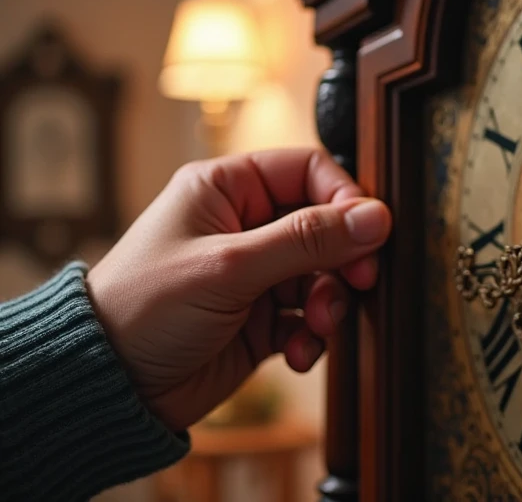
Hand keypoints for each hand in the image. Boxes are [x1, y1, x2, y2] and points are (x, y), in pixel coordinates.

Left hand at [85, 149, 391, 431]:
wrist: (110, 387)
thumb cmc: (145, 309)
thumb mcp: (230, 267)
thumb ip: (307, 240)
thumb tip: (376, 218)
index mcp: (226, 189)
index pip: (308, 170)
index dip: (344, 198)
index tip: (368, 233)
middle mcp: (243, 225)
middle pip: (324, 225)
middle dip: (343, 258)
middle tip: (359, 281)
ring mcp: (254, 274)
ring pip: (324, 275)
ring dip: (330, 302)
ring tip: (318, 325)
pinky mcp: (261, 319)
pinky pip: (310, 317)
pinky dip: (314, 336)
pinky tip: (300, 353)